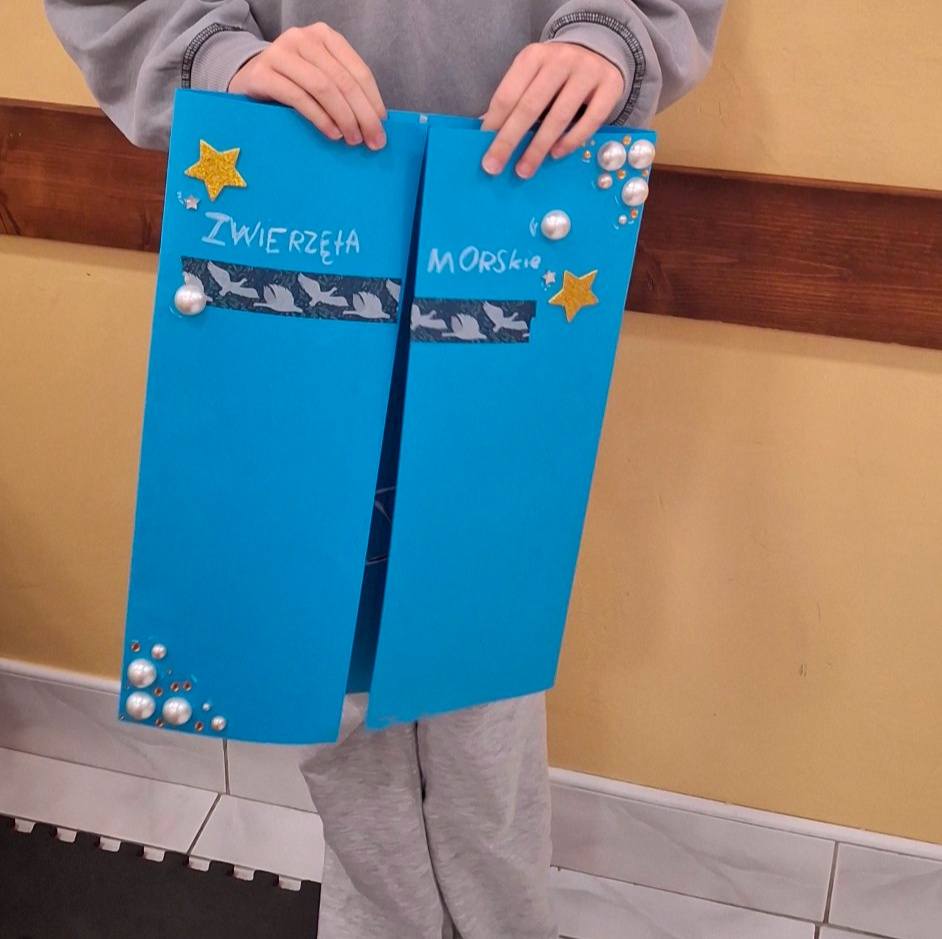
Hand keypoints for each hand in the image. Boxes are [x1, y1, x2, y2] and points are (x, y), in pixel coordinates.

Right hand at [228, 23, 386, 148]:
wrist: (248, 77)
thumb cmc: (291, 82)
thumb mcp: (319, 77)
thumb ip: (342, 89)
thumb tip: (374, 122)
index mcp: (324, 36)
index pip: (357, 70)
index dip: (373, 100)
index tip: (382, 124)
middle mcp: (303, 38)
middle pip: (343, 81)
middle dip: (363, 115)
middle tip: (373, 141)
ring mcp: (281, 53)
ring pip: (323, 88)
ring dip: (344, 118)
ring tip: (353, 140)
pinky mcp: (263, 74)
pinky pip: (299, 98)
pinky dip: (321, 118)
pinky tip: (332, 133)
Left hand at [481, 42, 623, 177]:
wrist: (600, 49)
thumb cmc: (556, 73)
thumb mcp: (532, 76)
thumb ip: (514, 99)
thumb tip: (488, 132)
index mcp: (533, 56)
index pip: (509, 94)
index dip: (495, 124)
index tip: (483, 149)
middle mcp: (560, 60)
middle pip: (530, 106)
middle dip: (509, 140)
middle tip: (495, 166)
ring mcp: (587, 72)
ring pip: (559, 116)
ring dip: (538, 148)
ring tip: (524, 170)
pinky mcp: (610, 87)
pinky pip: (590, 121)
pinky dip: (571, 141)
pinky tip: (555, 155)